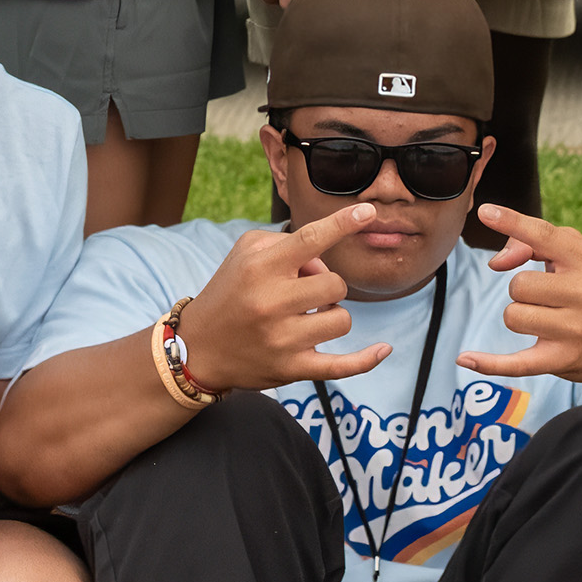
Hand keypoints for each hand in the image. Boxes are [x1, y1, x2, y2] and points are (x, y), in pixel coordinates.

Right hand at [175, 205, 392, 390]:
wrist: (198, 348)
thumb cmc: (230, 291)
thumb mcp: (245, 253)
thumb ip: (286, 243)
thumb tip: (325, 259)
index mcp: (262, 267)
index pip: (310, 239)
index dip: (343, 223)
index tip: (369, 212)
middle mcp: (272, 302)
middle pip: (335, 284)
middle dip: (326, 285)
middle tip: (302, 291)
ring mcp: (282, 339)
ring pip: (341, 319)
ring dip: (330, 315)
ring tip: (305, 317)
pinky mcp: (290, 369)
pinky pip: (341, 366)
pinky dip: (365, 360)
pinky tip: (383, 349)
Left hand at [458, 206, 581, 399]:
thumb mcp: (577, 257)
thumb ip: (535, 243)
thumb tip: (496, 261)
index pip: (545, 236)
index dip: (512, 222)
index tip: (485, 212)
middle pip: (518, 285)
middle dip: (523, 291)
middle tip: (547, 297)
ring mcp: (576, 330)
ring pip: (513, 316)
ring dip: (520, 316)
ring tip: (545, 319)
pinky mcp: (563, 360)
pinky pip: (516, 362)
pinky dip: (489, 363)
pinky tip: (466, 358)